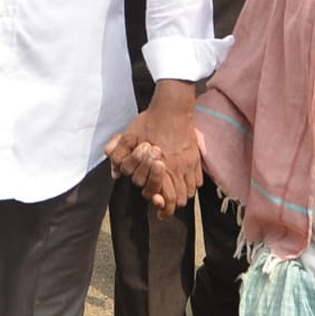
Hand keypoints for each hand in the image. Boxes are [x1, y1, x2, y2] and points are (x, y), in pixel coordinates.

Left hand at [106, 80, 200, 216]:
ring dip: (182, 194)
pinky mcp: (196, 157)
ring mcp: (189, 163)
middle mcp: (177, 168)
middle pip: (180, 199)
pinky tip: (184, 181)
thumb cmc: (149, 121)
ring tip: (174, 193)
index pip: (165, 197)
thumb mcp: (129, 136)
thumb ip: (120, 155)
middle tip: (165, 203)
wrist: (172, 107)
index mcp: (161, 166)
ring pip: (190, 191)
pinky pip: (198, 180)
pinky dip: (192, 184)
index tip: (159, 208)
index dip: (163, 207)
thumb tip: (116, 174)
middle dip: (172, 204)